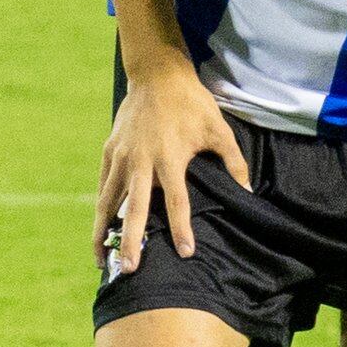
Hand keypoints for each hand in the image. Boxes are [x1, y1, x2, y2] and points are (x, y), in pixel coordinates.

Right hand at [100, 56, 248, 273]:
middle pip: (135, 209)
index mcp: (169, 158)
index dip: (182, 228)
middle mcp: (141, 161)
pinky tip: (99, 228)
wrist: (157, 76)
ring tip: (100, 259)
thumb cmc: (192, 104)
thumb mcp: (219, 129)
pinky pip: (103, 186)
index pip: (176, 202)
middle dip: (131, 241)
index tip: (185, 252)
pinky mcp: (109, 152)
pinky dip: (100, 209)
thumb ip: (234, 162)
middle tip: (128, 270)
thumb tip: (247, 191)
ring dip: (103, 232)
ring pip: (109, 202)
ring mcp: (121, 157)